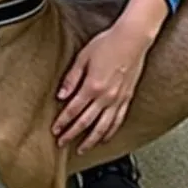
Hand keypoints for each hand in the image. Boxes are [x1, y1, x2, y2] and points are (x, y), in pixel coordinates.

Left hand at [53, 25, 149, 151]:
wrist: (132, 39)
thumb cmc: (107, 44)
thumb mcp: (82, 57)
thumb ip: (71, 78)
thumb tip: (60, 95)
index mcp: (92, 86)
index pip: (73, 110)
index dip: (62, 122)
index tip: (54, 130)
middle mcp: (106, 97)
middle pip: (86, 122)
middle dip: (72, 134)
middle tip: (62, 143)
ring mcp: (118, 99)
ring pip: (103, 127)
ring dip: (91, 140)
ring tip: (82, 148)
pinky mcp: (127, 98)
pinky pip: (118, 120)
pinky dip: (110, 132)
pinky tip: (104, 138)